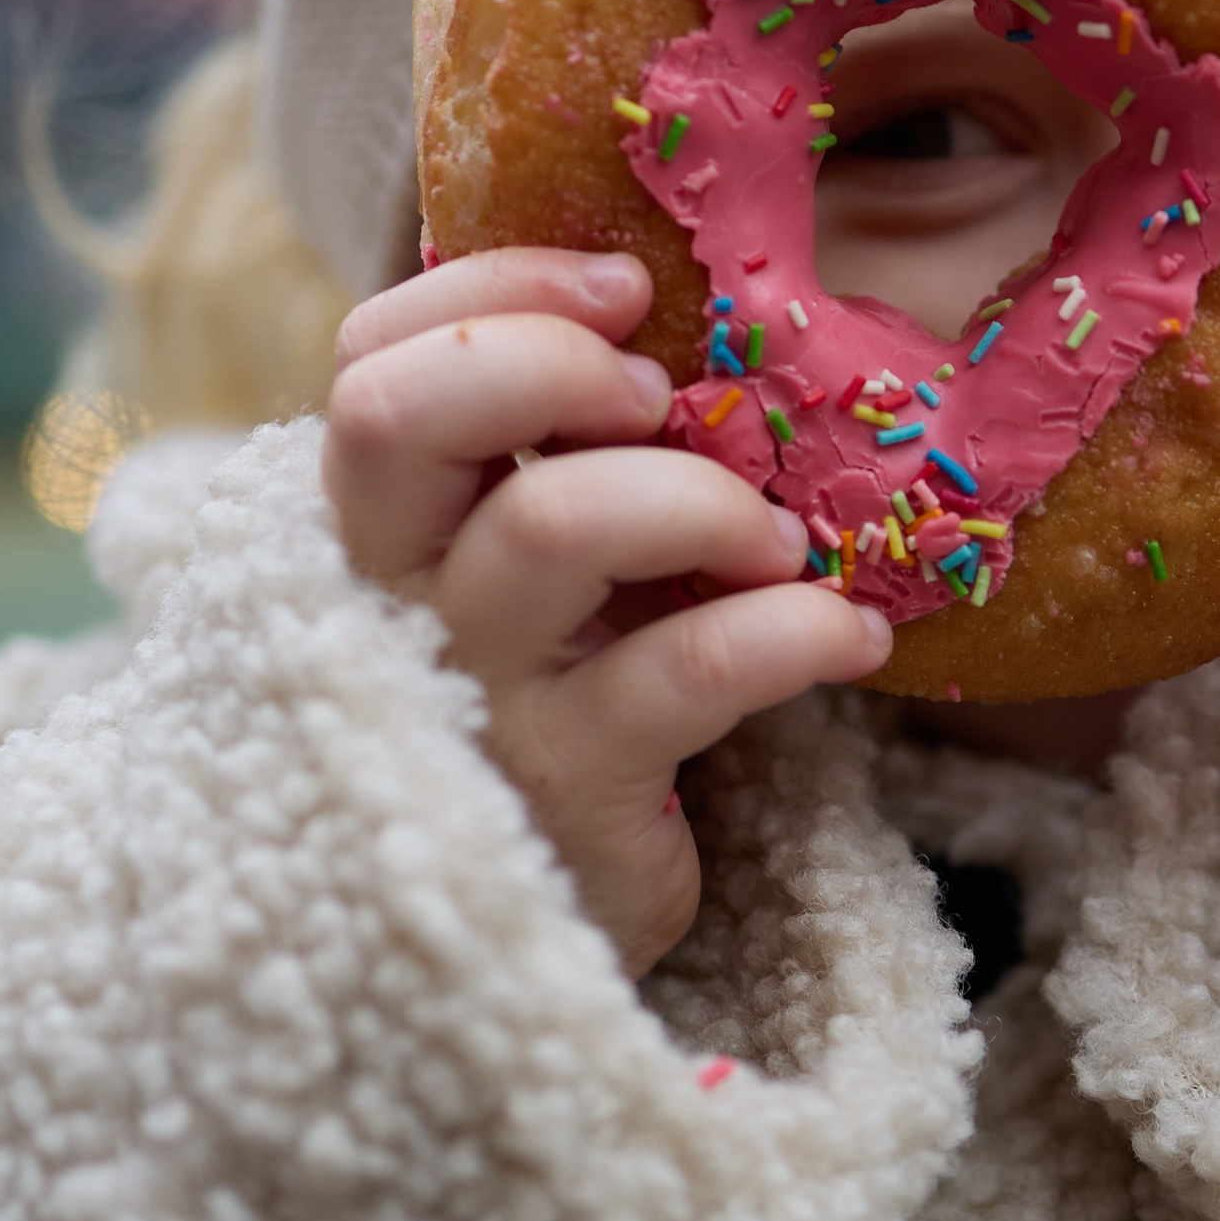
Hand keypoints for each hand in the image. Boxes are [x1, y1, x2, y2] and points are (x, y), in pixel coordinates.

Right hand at [325, 250, 888, 978]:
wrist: (564, 926)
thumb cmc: (570, 702)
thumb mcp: (547, 570)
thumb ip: (558, 455)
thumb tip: (659, 310)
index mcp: (384, 525)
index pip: (370, 358)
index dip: (494, 295)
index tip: (629, 294)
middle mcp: (395, 598)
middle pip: (394, 417)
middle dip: (545, 363)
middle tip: (661, 400)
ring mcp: (473, 696)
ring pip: (554, 522)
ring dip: (700, 498)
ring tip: (779, 542)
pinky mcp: (569, 792)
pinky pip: (686, 671)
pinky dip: (793, 632)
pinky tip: (849, 637)